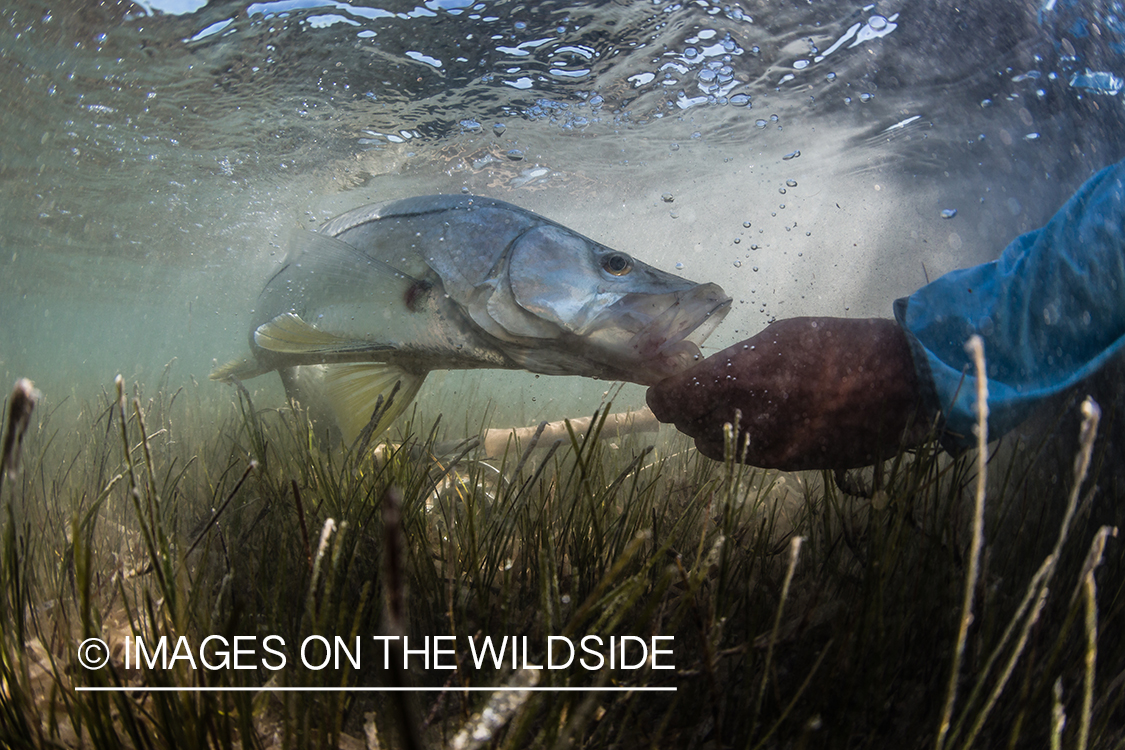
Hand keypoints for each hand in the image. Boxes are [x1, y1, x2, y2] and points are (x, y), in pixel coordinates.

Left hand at [646, 317, 931, 469]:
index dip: (664, 393)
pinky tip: (770, 418)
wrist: (902, 385)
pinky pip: (747, 456)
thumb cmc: (839, 346)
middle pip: (687, 426)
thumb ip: (737, 360)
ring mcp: (764, 449)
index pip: (670, 401)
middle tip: (703, 392)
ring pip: (713, 447)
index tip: (668, 385)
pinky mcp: (786, 466)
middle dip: (689, 410)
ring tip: (739, 405)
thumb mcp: (781, 336)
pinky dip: (746, 440)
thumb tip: (710, 373)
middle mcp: (742, 421)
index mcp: (735, 380)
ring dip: (715, 428)